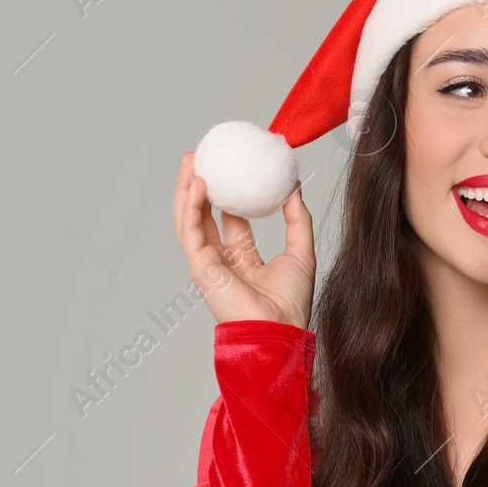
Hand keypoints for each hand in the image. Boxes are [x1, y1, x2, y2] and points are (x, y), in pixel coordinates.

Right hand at [174, 151, 314, 328]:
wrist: (282, 330)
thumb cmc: (292, 302)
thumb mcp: (301, 250)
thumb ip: (297, 219)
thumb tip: (294, 186)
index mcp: (244, 260)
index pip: (231, 221)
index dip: (229, 195)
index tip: (233, 169)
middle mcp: (222, 261)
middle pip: (204, 217)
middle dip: (199, 186)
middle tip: (201, 157)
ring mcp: (208, 265)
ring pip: (189, 220)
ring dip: (186, 189)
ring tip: (190, 160)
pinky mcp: (200, 268)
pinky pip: (191, 231)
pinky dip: (190, 206)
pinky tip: (198, 182)